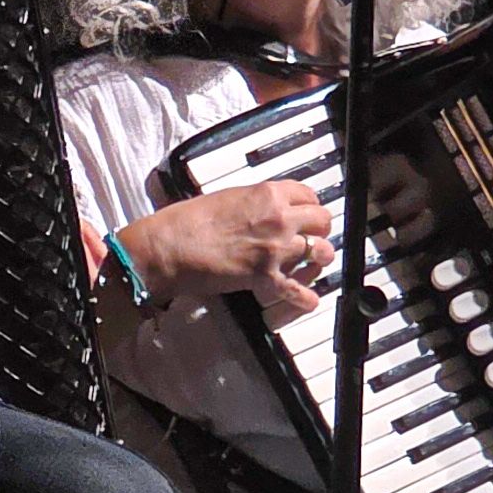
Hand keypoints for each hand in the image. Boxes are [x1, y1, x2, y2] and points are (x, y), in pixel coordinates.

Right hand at [122, 182, 332, 324]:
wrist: (171, 246)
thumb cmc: (188, 221)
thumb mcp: (228, 197)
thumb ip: (255, 203)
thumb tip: (264, 210)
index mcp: (269, 193)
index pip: (309, 195)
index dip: (310, 206)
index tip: (307, 214)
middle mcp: (279, 218)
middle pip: (322, 221)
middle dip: (319, 231)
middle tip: (313, 237)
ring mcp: (276, 248)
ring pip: (321, 252)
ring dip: (318, 260)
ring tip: (312, 264)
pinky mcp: (266, 277)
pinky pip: (300, 291)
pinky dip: (305, 298)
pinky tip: (306, 299)